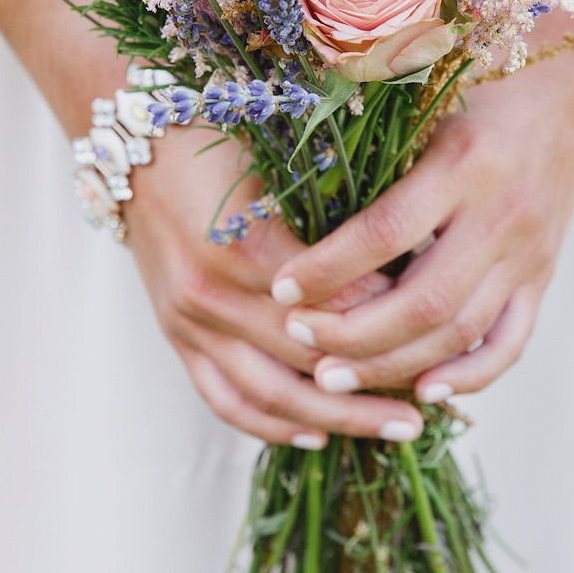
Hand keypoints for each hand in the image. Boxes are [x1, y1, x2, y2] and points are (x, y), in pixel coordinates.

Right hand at [125, 129, 422, 448]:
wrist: (134, 143)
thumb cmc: (218, 135)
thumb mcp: (280, 161)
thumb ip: (335, 210)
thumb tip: (409, 258)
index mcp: (242, 247)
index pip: (333, 307)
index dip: (389, 323)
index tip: (439, 335)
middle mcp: (211, 295)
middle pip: (308, 361)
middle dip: (376, 386)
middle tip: (432, 401)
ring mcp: (188, 324)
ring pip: (271, 396)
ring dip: (337, 421)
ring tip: (396, 430)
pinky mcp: (176, 337)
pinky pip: (225, 399)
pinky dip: (272, 425)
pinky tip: (317, 437)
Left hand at [268, 63, 573, 404]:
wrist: (566, 94)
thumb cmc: (474, 91)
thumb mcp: (421, 104)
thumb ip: (370, 147)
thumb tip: (288, 197)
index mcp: (462, 163)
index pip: (386, 232)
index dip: (329, 268)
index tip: (280, 287)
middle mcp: (499, 215)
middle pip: (425, 301)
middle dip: (353, 334)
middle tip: (297, 339)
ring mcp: (526, 255)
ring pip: (460, 333)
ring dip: (393, 365)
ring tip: (333, 378)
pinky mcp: (540, 279)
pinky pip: (509, 344)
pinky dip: (467, 378)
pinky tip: (422, 392)